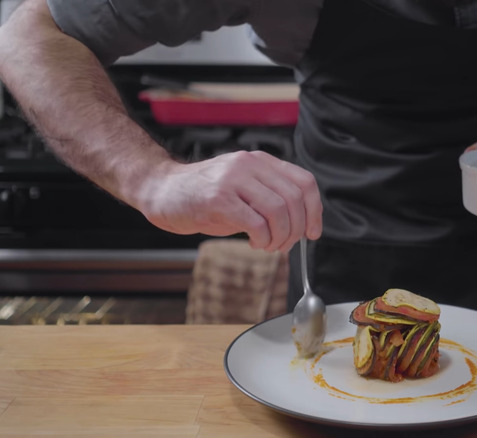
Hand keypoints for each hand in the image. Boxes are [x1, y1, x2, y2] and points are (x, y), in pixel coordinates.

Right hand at [135, 150, 321, 251]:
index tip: (312, 233)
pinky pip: (256, 223)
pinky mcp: (218, 198)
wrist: (161, 190)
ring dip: (280, 237)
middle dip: (296, 230)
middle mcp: (249, 165)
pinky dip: (262, 240)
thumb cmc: (204, 196)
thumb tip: (300, 226)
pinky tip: (254, 243)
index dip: (315, 211)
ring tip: (268, 245)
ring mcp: (233, 179)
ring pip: (278, 211)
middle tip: (285, 245)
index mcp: (260, 161)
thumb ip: (269, 199)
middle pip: (294, 199)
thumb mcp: (243, 190)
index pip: (304, 182)